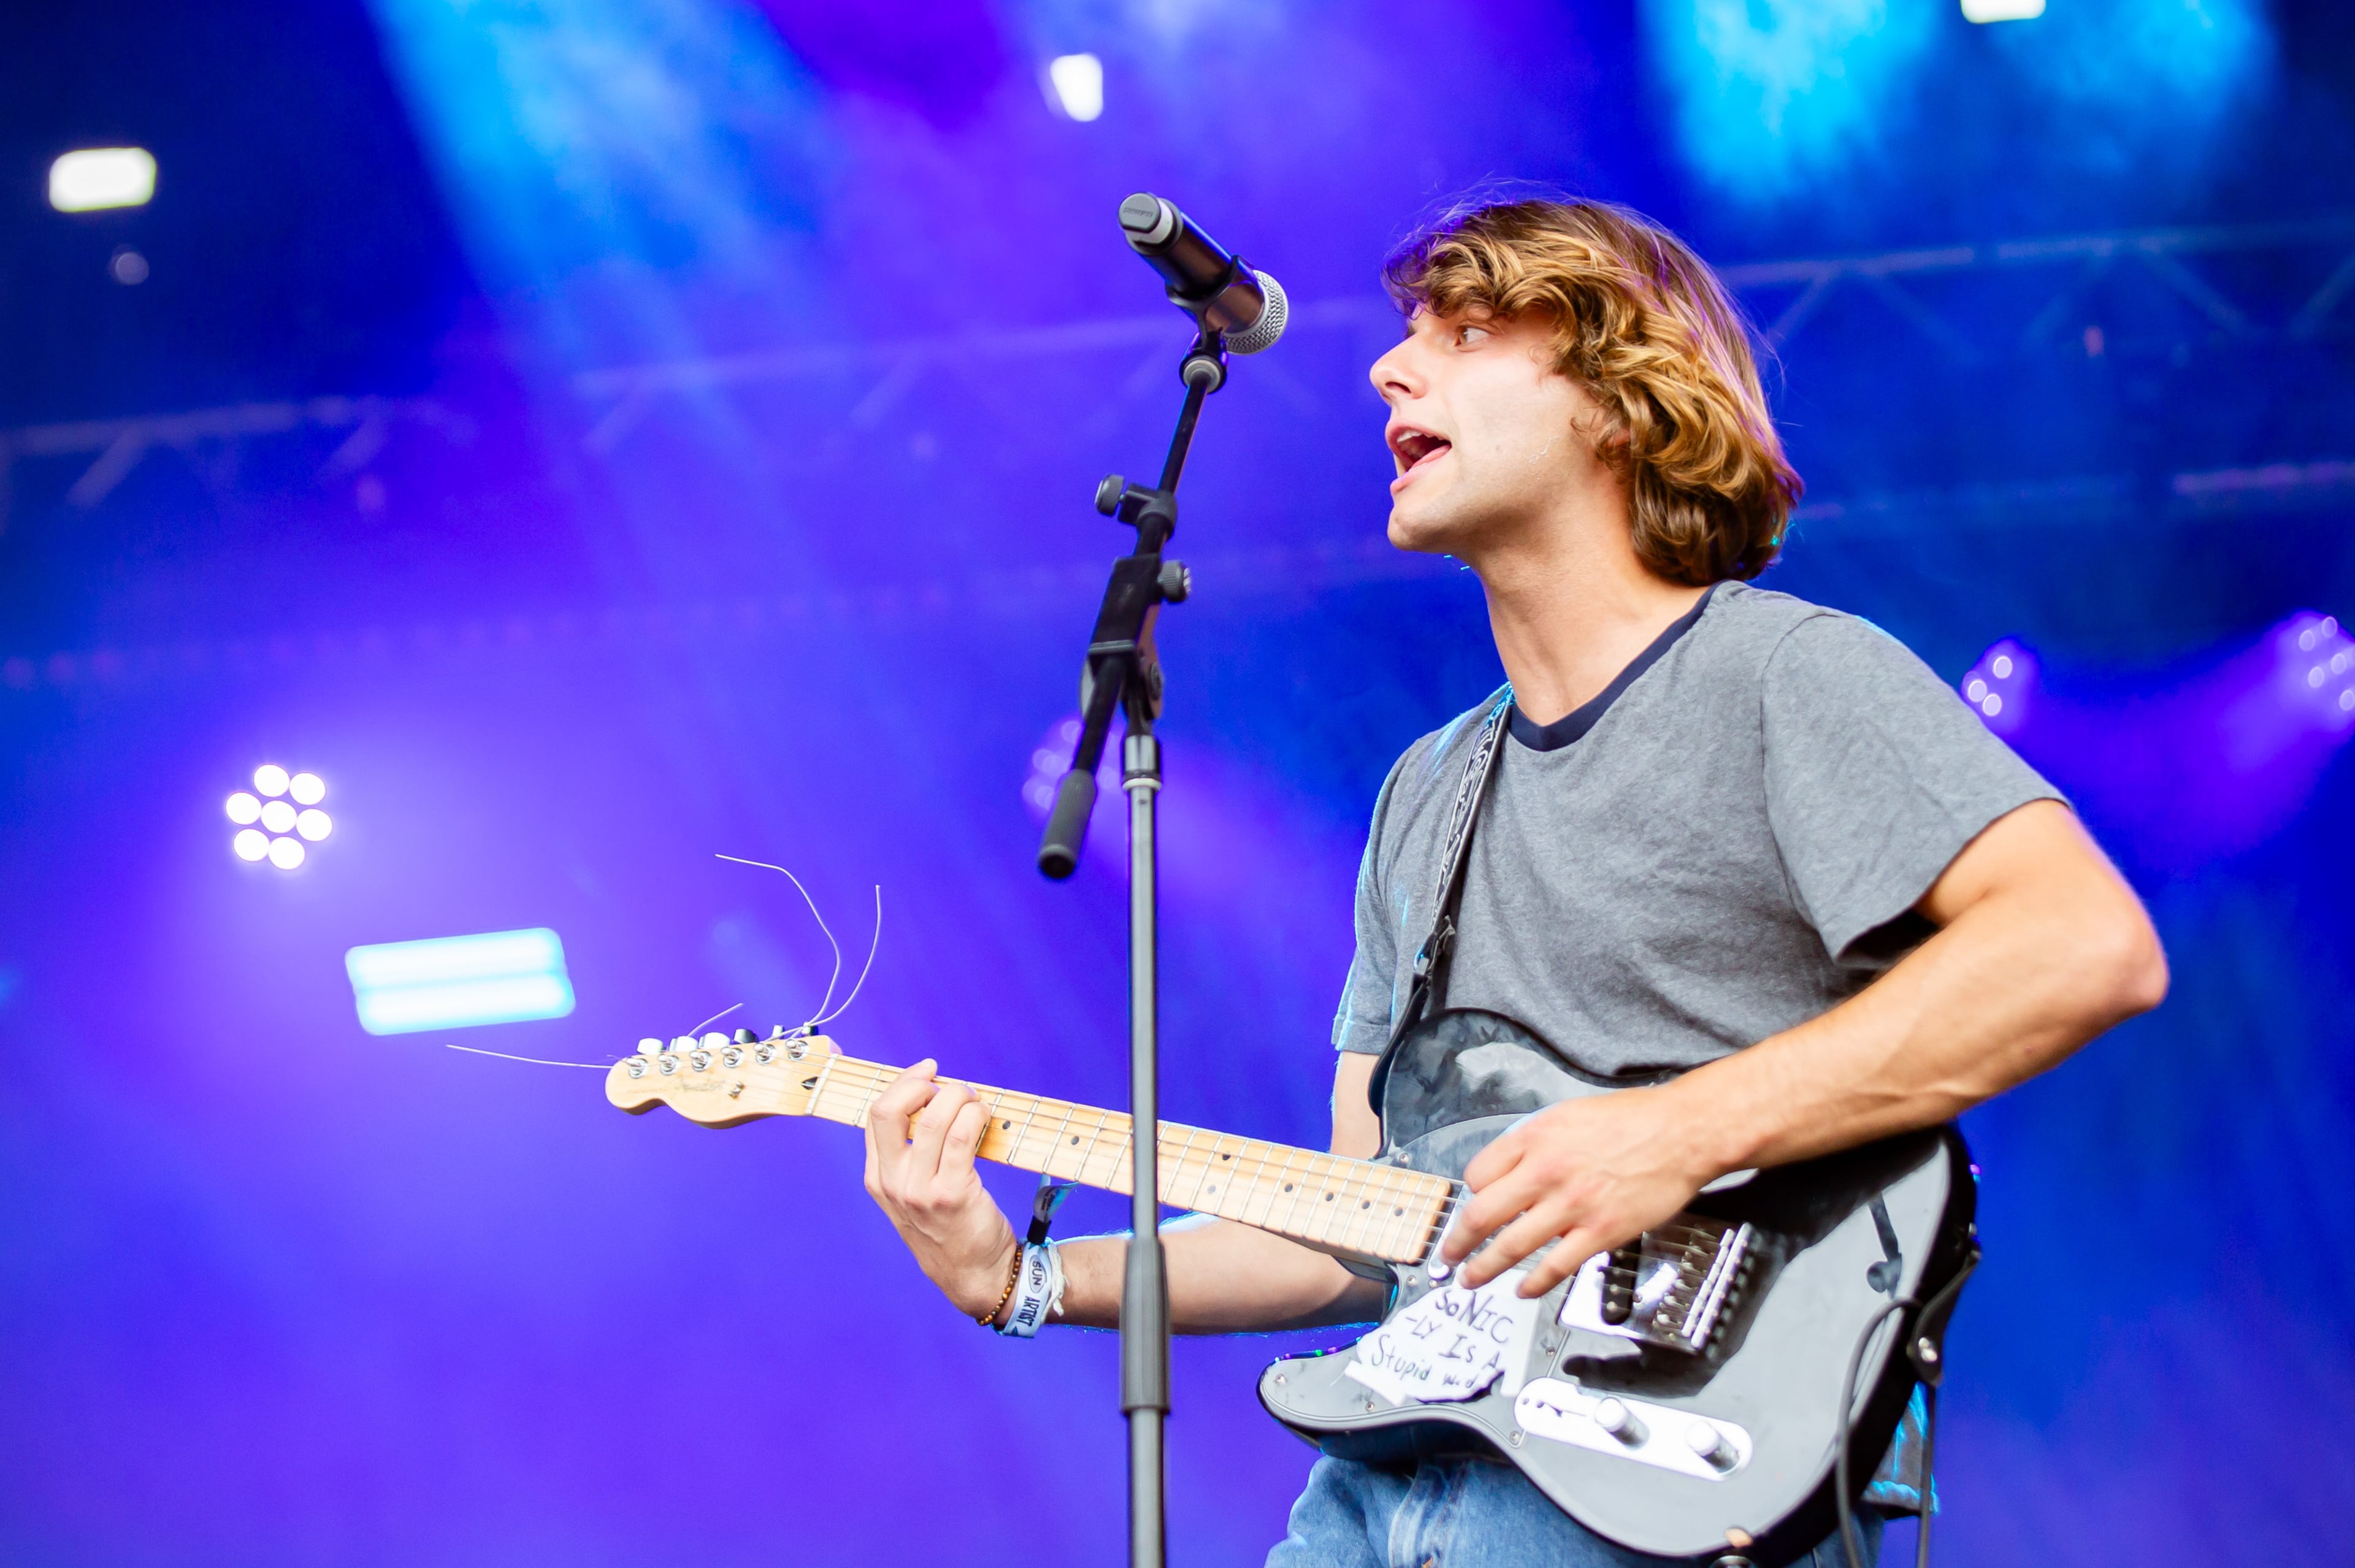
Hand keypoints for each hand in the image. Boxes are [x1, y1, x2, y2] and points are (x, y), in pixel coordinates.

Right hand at [863, 1060, 1020, 1320]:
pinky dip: (975, 1115)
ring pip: (933, 1118)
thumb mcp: (911, 1195)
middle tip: (945, 1082)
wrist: (971, 1275)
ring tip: (973, 1101)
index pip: (876, 1116)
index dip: (902, 1084)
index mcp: (877, 1179)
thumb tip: (931, 1098)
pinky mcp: (953, 1194)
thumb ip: (909, 1156)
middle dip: (918, 1082)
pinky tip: (983, 1116)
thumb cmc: (947, 1227)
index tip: (927, 1072)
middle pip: (889, 1111)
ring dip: (958, 1096)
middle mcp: (893, 1184)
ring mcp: (920, 1190)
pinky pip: (963, 1136)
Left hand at [1439, 1084, 1718, 1296]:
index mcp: (1533, 1138)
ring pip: (1512, 1246)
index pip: (1478, 1173)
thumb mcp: (1568, 1115)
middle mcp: (1544, 1172)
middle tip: (1446, 1256)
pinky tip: (1523, 1290)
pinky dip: (1534, 1283)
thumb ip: (1536, 1142)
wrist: (1681, 1133)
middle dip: (1457, 1241)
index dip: (1471, 1192)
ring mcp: (1571, 1206)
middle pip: (1482, 1214)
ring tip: (1471, 1280)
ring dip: (1484, 1268)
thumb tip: (1513, 1171)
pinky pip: (1555, 1266)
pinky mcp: (1599, 1232)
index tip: (1472, 1203)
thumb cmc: (1631, 1119)